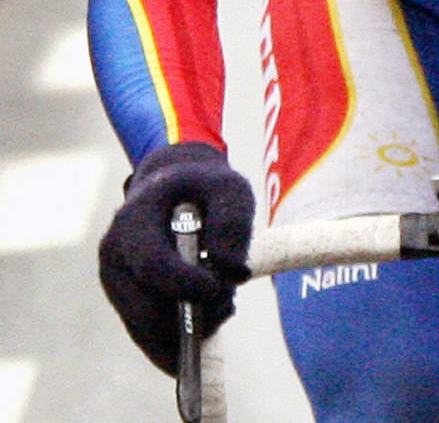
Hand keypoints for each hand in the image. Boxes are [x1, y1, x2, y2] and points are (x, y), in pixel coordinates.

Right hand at [98, 141, 255, 372]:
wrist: (174, 190)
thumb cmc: (204, 189)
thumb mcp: (229, 188)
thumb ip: (233, 221)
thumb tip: (231, 271)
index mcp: (132, 223)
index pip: (151, 265)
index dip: (185, 284)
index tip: (217, 288)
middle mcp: (114, 258)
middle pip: (146, 309)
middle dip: (193, 313)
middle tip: (228, 299)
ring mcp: (116, 285)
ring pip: (147, 330)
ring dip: (190, 328)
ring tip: (224, 305)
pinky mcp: (127, 304)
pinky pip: (148, 339)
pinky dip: (180, 341)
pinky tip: (210, 323)